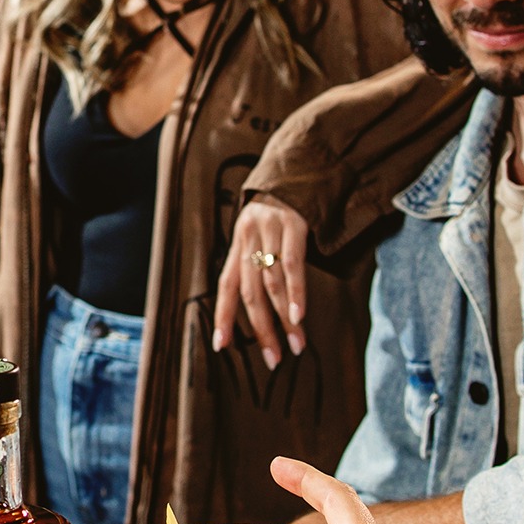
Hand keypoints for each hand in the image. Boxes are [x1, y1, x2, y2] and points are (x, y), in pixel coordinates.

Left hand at [214, 193, 308, 369]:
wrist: (301, 165)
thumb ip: (259, 261)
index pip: (226, 287)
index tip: (222, 347)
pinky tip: (298, 316)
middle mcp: (249, 239)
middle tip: (273, 359)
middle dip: (262, 330)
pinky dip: (296, 293)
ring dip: (284, 320)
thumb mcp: (262, 232)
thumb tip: (267, 305)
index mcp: (238, 243)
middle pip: (251, 293)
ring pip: (272, 285)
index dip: (224, 317)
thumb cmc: (283, 208)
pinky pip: (292, 265)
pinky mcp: (294, 224)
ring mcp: (271, 231)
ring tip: (295, 345)